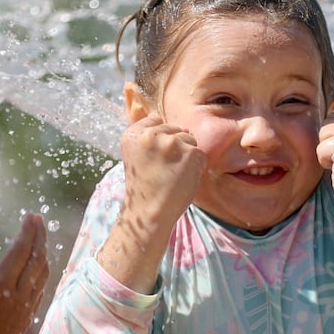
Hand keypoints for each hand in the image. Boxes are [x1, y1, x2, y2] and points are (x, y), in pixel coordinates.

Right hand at [0, 213, 48, 333]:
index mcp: (3, 285)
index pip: (21, 251)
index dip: (28, 232)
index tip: (31, 216)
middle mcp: (20, 292)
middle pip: (36, 258)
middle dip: (39, 236)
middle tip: (39, 219)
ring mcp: (28, 303)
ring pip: (43, 271)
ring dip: (43, 251)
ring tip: (40, 236)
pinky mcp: (29, 311)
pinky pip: (42, 284)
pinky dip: (43, 268)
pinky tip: (39, 263)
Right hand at [119, 113, 206, 228]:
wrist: (150, 213)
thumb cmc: (145, 188)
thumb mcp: (137, 156)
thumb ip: (150, 137)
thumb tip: (181, 126)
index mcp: (133, 134)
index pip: (155, 120)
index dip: (160, 139)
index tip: (155, 158)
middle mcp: (150, 135)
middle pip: (175, 129)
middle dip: (174, 147)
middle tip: (163, 171)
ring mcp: (171, 142)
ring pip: (189, 140)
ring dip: (187, 156)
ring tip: (173, 175)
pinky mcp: (190, 152)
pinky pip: (200, 153)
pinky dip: (196, 166)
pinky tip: (183, 178)